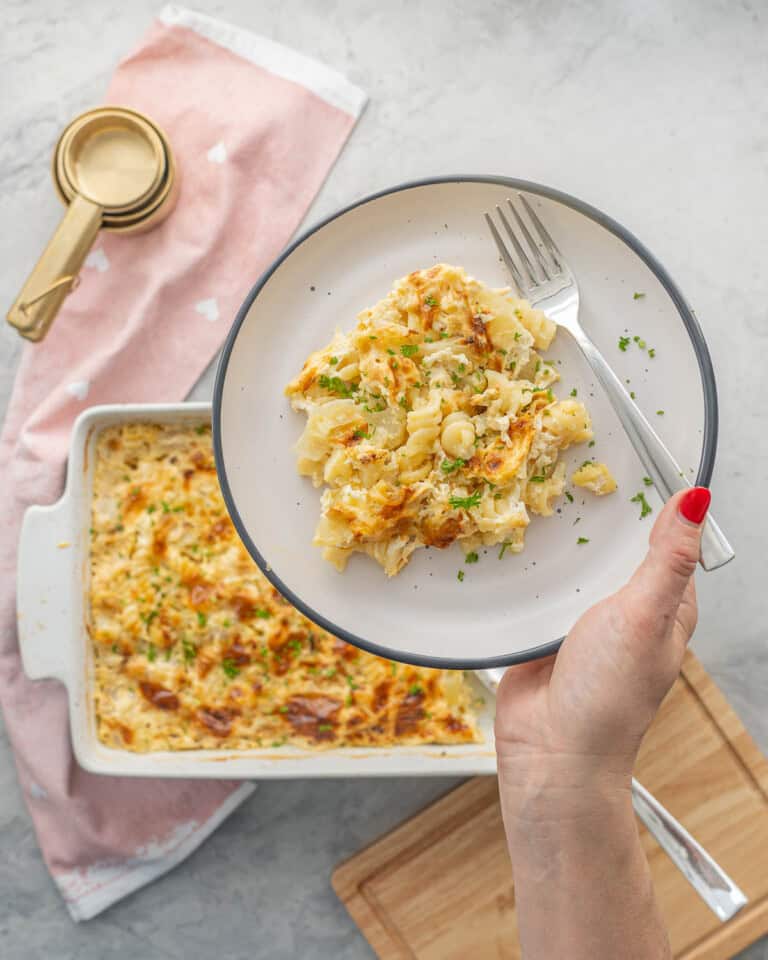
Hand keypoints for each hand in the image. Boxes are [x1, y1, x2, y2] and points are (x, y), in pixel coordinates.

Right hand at [495, 487, 710, 803]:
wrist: (549, 752)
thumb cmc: (608, 695)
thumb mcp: (645, 617)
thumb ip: (667, 559)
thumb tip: (698, 500)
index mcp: (668, 604)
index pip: (671, 536)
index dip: (658, 496)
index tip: (637, 450)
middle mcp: (628, 606)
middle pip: (617, 543)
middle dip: (600, 510)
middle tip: (577, 461)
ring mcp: (584, 615)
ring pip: (576, 560)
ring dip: (562, 536)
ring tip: (540, 488)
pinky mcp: (545, 624)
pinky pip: (542, 583)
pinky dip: (533, 564)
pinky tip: (517, 538)